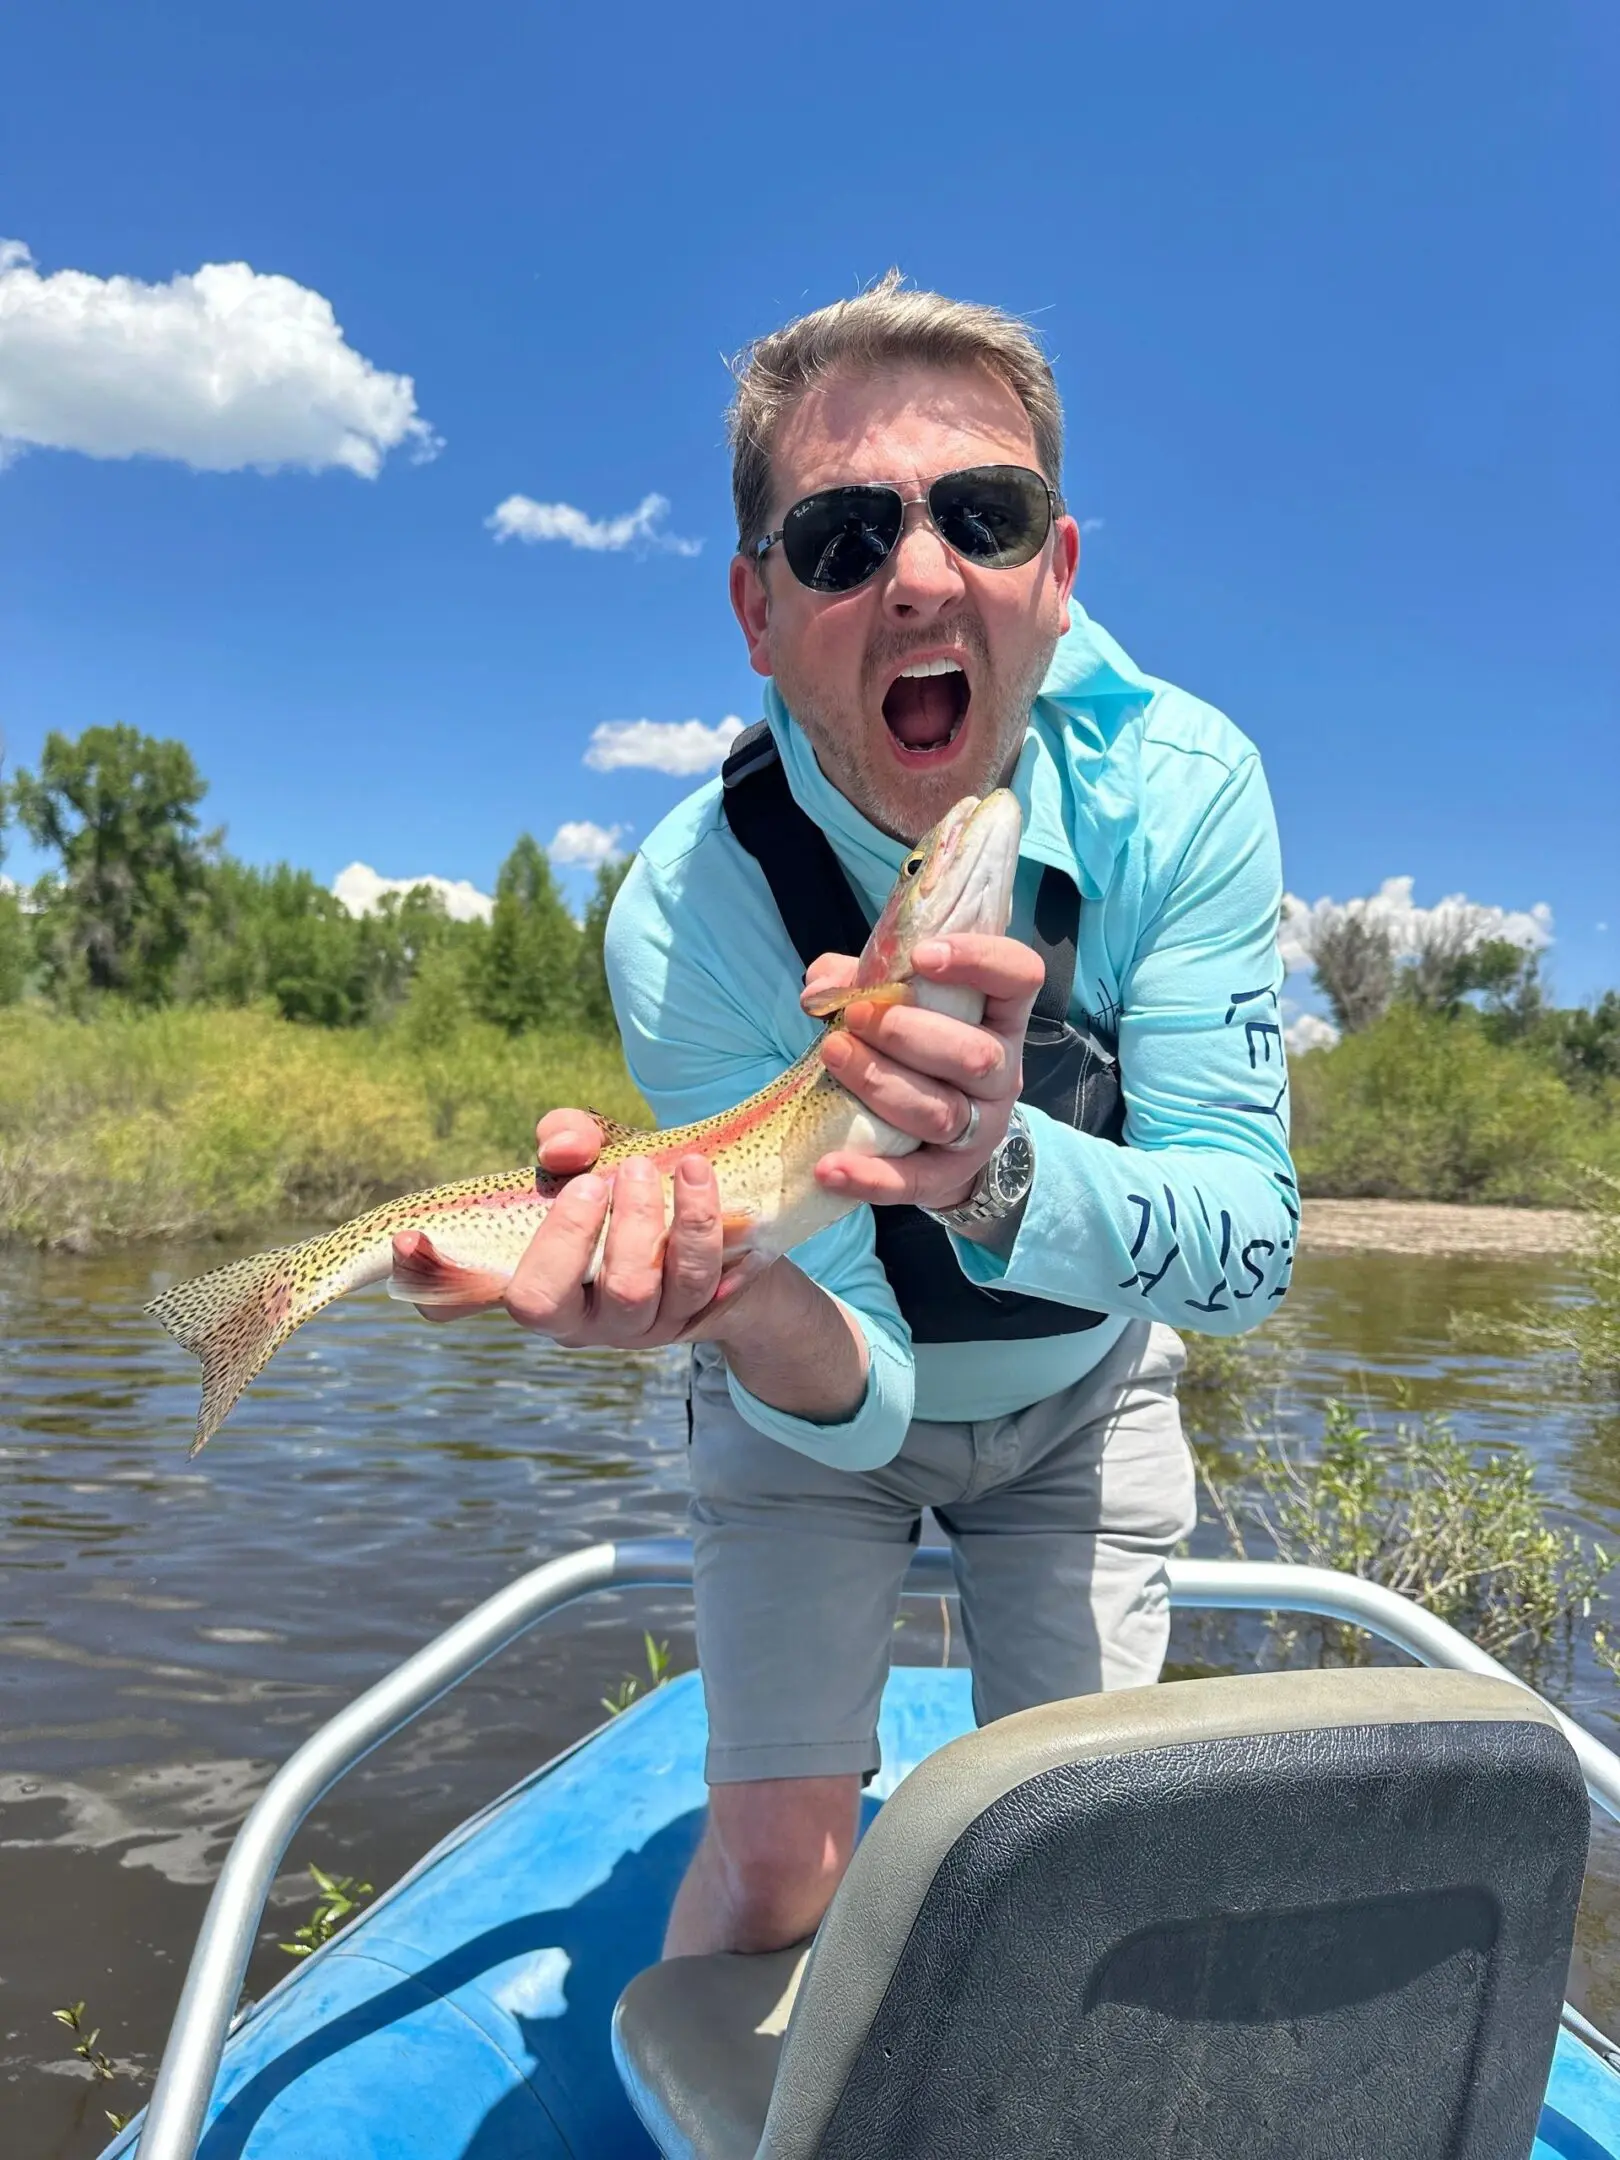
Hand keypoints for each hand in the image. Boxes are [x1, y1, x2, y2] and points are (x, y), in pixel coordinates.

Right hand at [402, 1108, 766, 1345]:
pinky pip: (705, 1287)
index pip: (455, 1298)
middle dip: (574, 1232)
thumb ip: (571, 1137)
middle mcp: (573, 1318)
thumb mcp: (596, 1155)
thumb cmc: (632, 1191)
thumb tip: (565, 1147)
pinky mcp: (691, 1320)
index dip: (425, 1276)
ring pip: (633, 1292)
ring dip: (655, 1225)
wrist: (730, 1235)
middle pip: (547, 1302)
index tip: (408, 1237)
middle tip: (616, 1171)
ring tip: (686, 1167)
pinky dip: (712, 1238)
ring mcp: (633, 1328)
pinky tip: (725, 1207)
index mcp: (529, 1282)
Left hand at [805, 934, 1042, 1211]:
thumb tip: (820, 986)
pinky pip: (914, 1180)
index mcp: (999, 1017)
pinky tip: (829, 1169)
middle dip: (907, 1032)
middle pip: (974, 1055)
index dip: (979, 960)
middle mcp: (1001, 1072)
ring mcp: (980, 1128)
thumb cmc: (920, 1052)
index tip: (922, 956)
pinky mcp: (948, 1175)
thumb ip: (864, 982)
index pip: (1019, 977)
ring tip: (833, 1055)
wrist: (944, 1142)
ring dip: (880, 1083)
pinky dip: (870, 1177)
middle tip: (854, 1016)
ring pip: (941, 1112)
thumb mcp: (904, 1006)